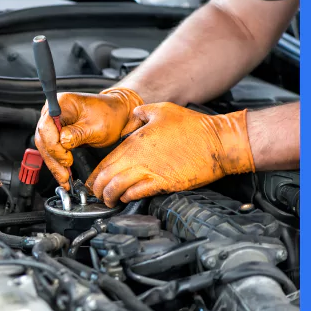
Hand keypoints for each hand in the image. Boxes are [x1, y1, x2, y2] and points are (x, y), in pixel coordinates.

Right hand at [34, 87, 143, 189]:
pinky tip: (63, 174)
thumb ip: (78, 134)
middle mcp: (53, 111)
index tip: (66, 159)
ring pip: (45, 147)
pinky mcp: (57, 134)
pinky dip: (57, 163)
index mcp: (62, 103)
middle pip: (43, 138)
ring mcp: (54, 123)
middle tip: (64, 174)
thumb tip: (63, 142)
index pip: (47, 126)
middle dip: (53, 159)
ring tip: (64, 179)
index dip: (54, 145)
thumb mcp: (97, 126)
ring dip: (54, 164)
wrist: (116, 115)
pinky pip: (52, 150)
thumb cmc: (109, 115)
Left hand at [86, 102, 255, 206]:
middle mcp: (139, 158)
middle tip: (96, 194)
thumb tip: (131, 118)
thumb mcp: (161, 110)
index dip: (95, 174)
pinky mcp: (164, 183)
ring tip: (108, 201)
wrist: (218, 142)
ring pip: (119, 188)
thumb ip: (140, 114)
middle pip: (107, 177)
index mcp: (135, 141)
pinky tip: (126, 198)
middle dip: (98, 189)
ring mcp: (151, 171)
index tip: (92, 181)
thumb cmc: (193, 126)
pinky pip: (138, 193)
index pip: (106, 161)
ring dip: (110, 196)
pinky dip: (128, 197)